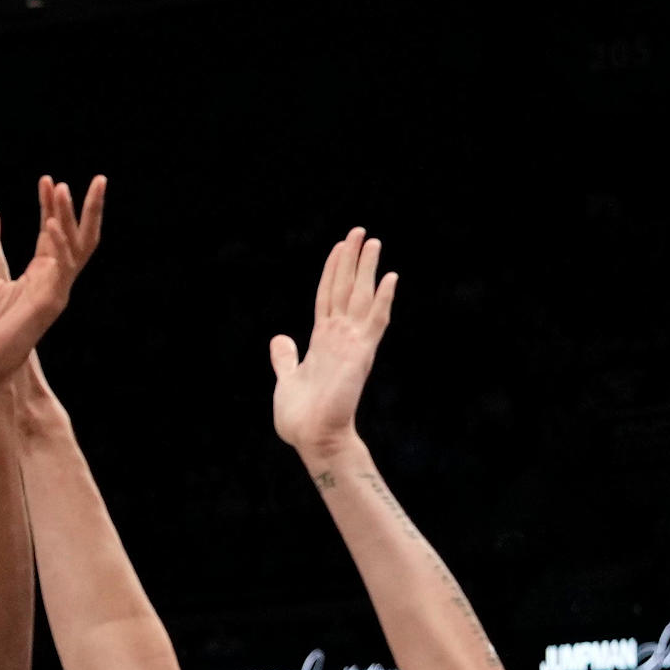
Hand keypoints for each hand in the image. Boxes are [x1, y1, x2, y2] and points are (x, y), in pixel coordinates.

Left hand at [0, 175, 104, 393]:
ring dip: (70, 217)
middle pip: (81, 239)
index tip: (46, 180)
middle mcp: (53, 281)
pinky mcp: (49, 304)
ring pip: (75, 249)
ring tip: (61, 187)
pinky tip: (49, 221)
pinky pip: (60, 268)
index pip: (54, 233)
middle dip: (90, 209)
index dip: (51, 205)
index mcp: (38, 274)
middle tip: (100, 178)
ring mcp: (55, 292)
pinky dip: (58, 244)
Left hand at [266, 227, 395, 460]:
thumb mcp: (286, 378)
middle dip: (353, 259)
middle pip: (347, 289)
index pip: (328, 296)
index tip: (340, 246)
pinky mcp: (360, 356)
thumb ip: (285, 358)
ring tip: (374, 242)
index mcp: (322, 340)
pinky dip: (382, 301)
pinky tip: (390, 278)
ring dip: (367, 270)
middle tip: (361, 231)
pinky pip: (374, 323)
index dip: (333, 270)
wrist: (313, 439)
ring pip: (361, 298)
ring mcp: (351, 344)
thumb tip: (279, 339)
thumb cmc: (301, 416)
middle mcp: (339, 337)